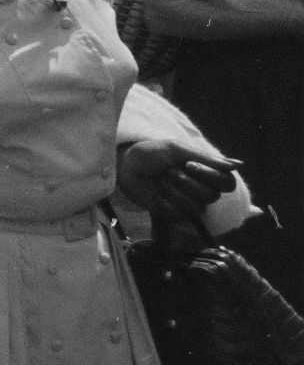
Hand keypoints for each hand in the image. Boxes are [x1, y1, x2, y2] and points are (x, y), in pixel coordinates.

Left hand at [118, 139, 238, 223]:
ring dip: (175, 191)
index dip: (212, 176)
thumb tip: (240, 164)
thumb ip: (208, 159)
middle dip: (189, 183)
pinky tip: (156, 193)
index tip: (189, 165)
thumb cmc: (151, 153)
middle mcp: (201, 189)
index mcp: (206, 172)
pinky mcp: (174, 214)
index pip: (227, 183)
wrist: (125, 165)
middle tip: (170, 171)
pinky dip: (166, 201)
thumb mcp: (178, 150)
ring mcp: (188, 202)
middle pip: (212, 196)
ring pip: (196, 206)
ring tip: (161, 180)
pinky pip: (180, 214)